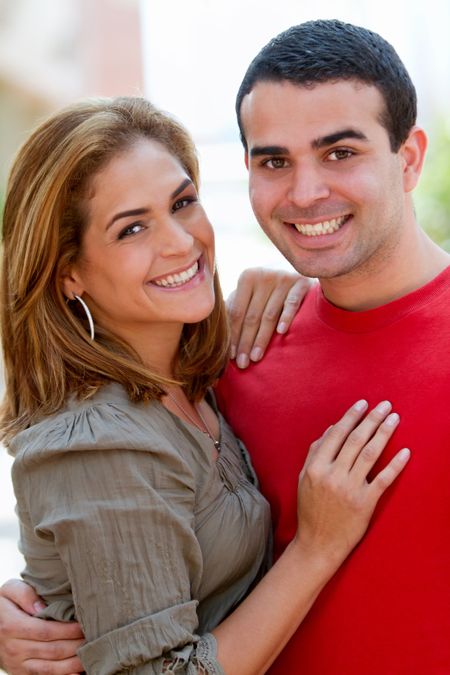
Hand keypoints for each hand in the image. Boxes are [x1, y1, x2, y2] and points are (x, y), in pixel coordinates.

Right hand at [0, 579, 83, 674]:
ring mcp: (17, 665)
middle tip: (93, 638)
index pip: (46, 631)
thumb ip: (24, 594)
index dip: (68, 630)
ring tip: (89, 655)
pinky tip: (77, 671)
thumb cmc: (4, 606)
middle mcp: (14, 649)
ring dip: (72, 664)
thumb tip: (40, 607)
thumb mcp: (8, 592)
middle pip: (52, 651)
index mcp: (12, 627)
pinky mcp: (21, 674)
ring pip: (50, 669)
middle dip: (75, 646)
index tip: (83, 625)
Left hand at [227, 267, 311, 368]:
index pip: (237, 312)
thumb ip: (236, 306)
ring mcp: (283, 278)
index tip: (231, 356)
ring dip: (261, 338)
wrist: (300, 268)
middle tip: (242, 363)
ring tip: (256, 357)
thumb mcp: (251, 292)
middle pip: (251, 316)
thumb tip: (219, 335)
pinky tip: (281, 332)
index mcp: (247, 278)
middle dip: (245, 342)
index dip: (233, 335)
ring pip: (269, 315)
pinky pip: (292, 303)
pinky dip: (286, 317)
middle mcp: (264, 276)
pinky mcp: (302, 283)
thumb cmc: (269, 287)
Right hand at [295, 400, 409, 569]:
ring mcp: (350, 489)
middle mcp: (332, 475)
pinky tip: (405, 452)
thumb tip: (331, 429)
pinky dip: (395, 464)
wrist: (318, 543)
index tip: (363, 404)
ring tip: (394, 419)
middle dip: (371, 419)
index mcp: (316, 467)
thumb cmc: (310, 509)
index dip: (351, 417)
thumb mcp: (304, 478)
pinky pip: (383, 479)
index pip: (336, 435)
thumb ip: (315, 453)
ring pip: (369, 454)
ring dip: (383, 434)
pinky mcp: (365, 503)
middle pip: (355, 440)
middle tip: (385, 405)